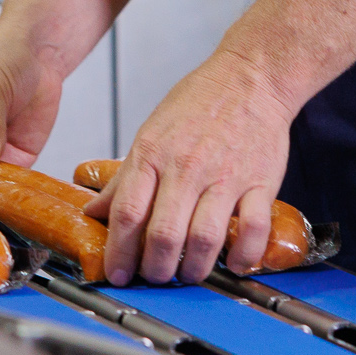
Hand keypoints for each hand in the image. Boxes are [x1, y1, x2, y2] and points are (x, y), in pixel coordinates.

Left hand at [84, 49, 296, 285]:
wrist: (250, 77)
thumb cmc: (199, 102)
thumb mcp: (150, 133)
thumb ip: (123, 178)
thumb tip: (94, 211)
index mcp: (153, 154)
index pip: (128, 213)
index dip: (119, 252)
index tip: (117, 273)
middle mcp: (187, 167)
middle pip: (164, 234)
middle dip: (156, 269)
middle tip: (155, 277)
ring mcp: (226, 176)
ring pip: (206, 238)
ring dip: (194, 268)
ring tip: (189, 273)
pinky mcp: (261, 181)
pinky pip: (254, 228)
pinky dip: (245, 255)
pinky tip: (236, 263)